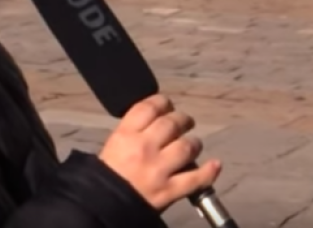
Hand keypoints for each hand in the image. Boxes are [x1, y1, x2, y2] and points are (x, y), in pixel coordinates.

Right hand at [98, 95, 222, 211]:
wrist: (97, 210)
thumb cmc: (102, 179)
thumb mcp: (112, 146)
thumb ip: (133, 132)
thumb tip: (156, 120)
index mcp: (125, 135)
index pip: (150, 107)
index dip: (163, 102)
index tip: (167, 106)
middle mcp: (144, 148)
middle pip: (172, 123)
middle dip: (182, 120)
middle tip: (184, 123)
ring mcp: (158, 169)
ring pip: (187, 146)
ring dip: (193, 144)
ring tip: (192, 145)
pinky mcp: (168, 191)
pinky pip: (195, 178)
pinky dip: (208, 172)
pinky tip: (215, 165)